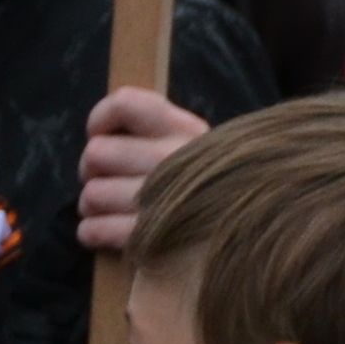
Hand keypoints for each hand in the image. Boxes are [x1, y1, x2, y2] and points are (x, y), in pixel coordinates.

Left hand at [75, 86, 210, 255]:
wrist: (253, 234)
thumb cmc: (210, 188)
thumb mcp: (196, 146)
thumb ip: (156, 130)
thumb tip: (101, 132)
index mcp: (184, 129)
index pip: (124, 104)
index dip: (100, 119)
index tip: (102, 134)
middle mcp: (174, 160)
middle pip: (96, 153)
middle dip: (91, 170)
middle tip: (105, 180)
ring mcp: (163, 200)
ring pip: (91, 194)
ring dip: (91, 205)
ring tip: (108, 208)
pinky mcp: (151, 239)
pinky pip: (94, 229)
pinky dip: (92, 232)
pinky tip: (104, 232)